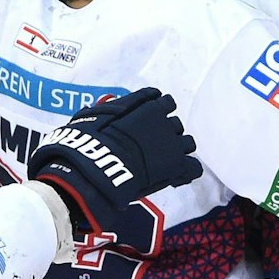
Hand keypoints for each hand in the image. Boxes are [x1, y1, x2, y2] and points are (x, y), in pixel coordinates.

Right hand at [29, 88, 200, 237]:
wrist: (93, 168)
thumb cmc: (85, 142)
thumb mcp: (90, 117)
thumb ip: (106, 111)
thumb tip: (105, 107)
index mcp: (145, 105)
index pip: (162, 101)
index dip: (155, 112)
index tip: (148, 122)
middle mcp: (162, 120)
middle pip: (174, 123)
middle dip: (165, 133)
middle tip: (150, 147)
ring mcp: (172, 143)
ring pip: (188, 143)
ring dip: (177, 150)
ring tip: (164, 162)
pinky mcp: (176, 167)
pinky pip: (193, 167)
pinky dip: (185, 172)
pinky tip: (173, 177)